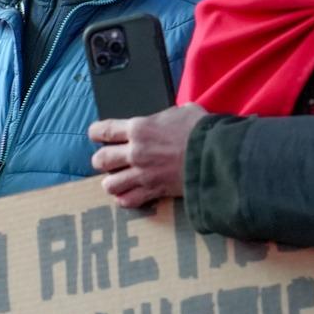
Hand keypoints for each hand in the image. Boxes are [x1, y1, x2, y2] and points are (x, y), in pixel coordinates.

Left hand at [89, 103, 206, 208]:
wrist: (217, 154)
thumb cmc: (202, 130)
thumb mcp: (181, 112)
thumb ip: (164, 118)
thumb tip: (165, 120)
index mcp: (139, 128)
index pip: (103, 131)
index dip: (96, 133)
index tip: (97, 135)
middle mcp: (135, 152)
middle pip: (100, 160)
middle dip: (102, 160)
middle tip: (110, 160)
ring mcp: (143, 174)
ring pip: (109, 184)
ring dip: (112, 182)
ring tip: (119, 180)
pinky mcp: (154, 191)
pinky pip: (128, 201)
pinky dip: (126, 199)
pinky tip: (130, 194)